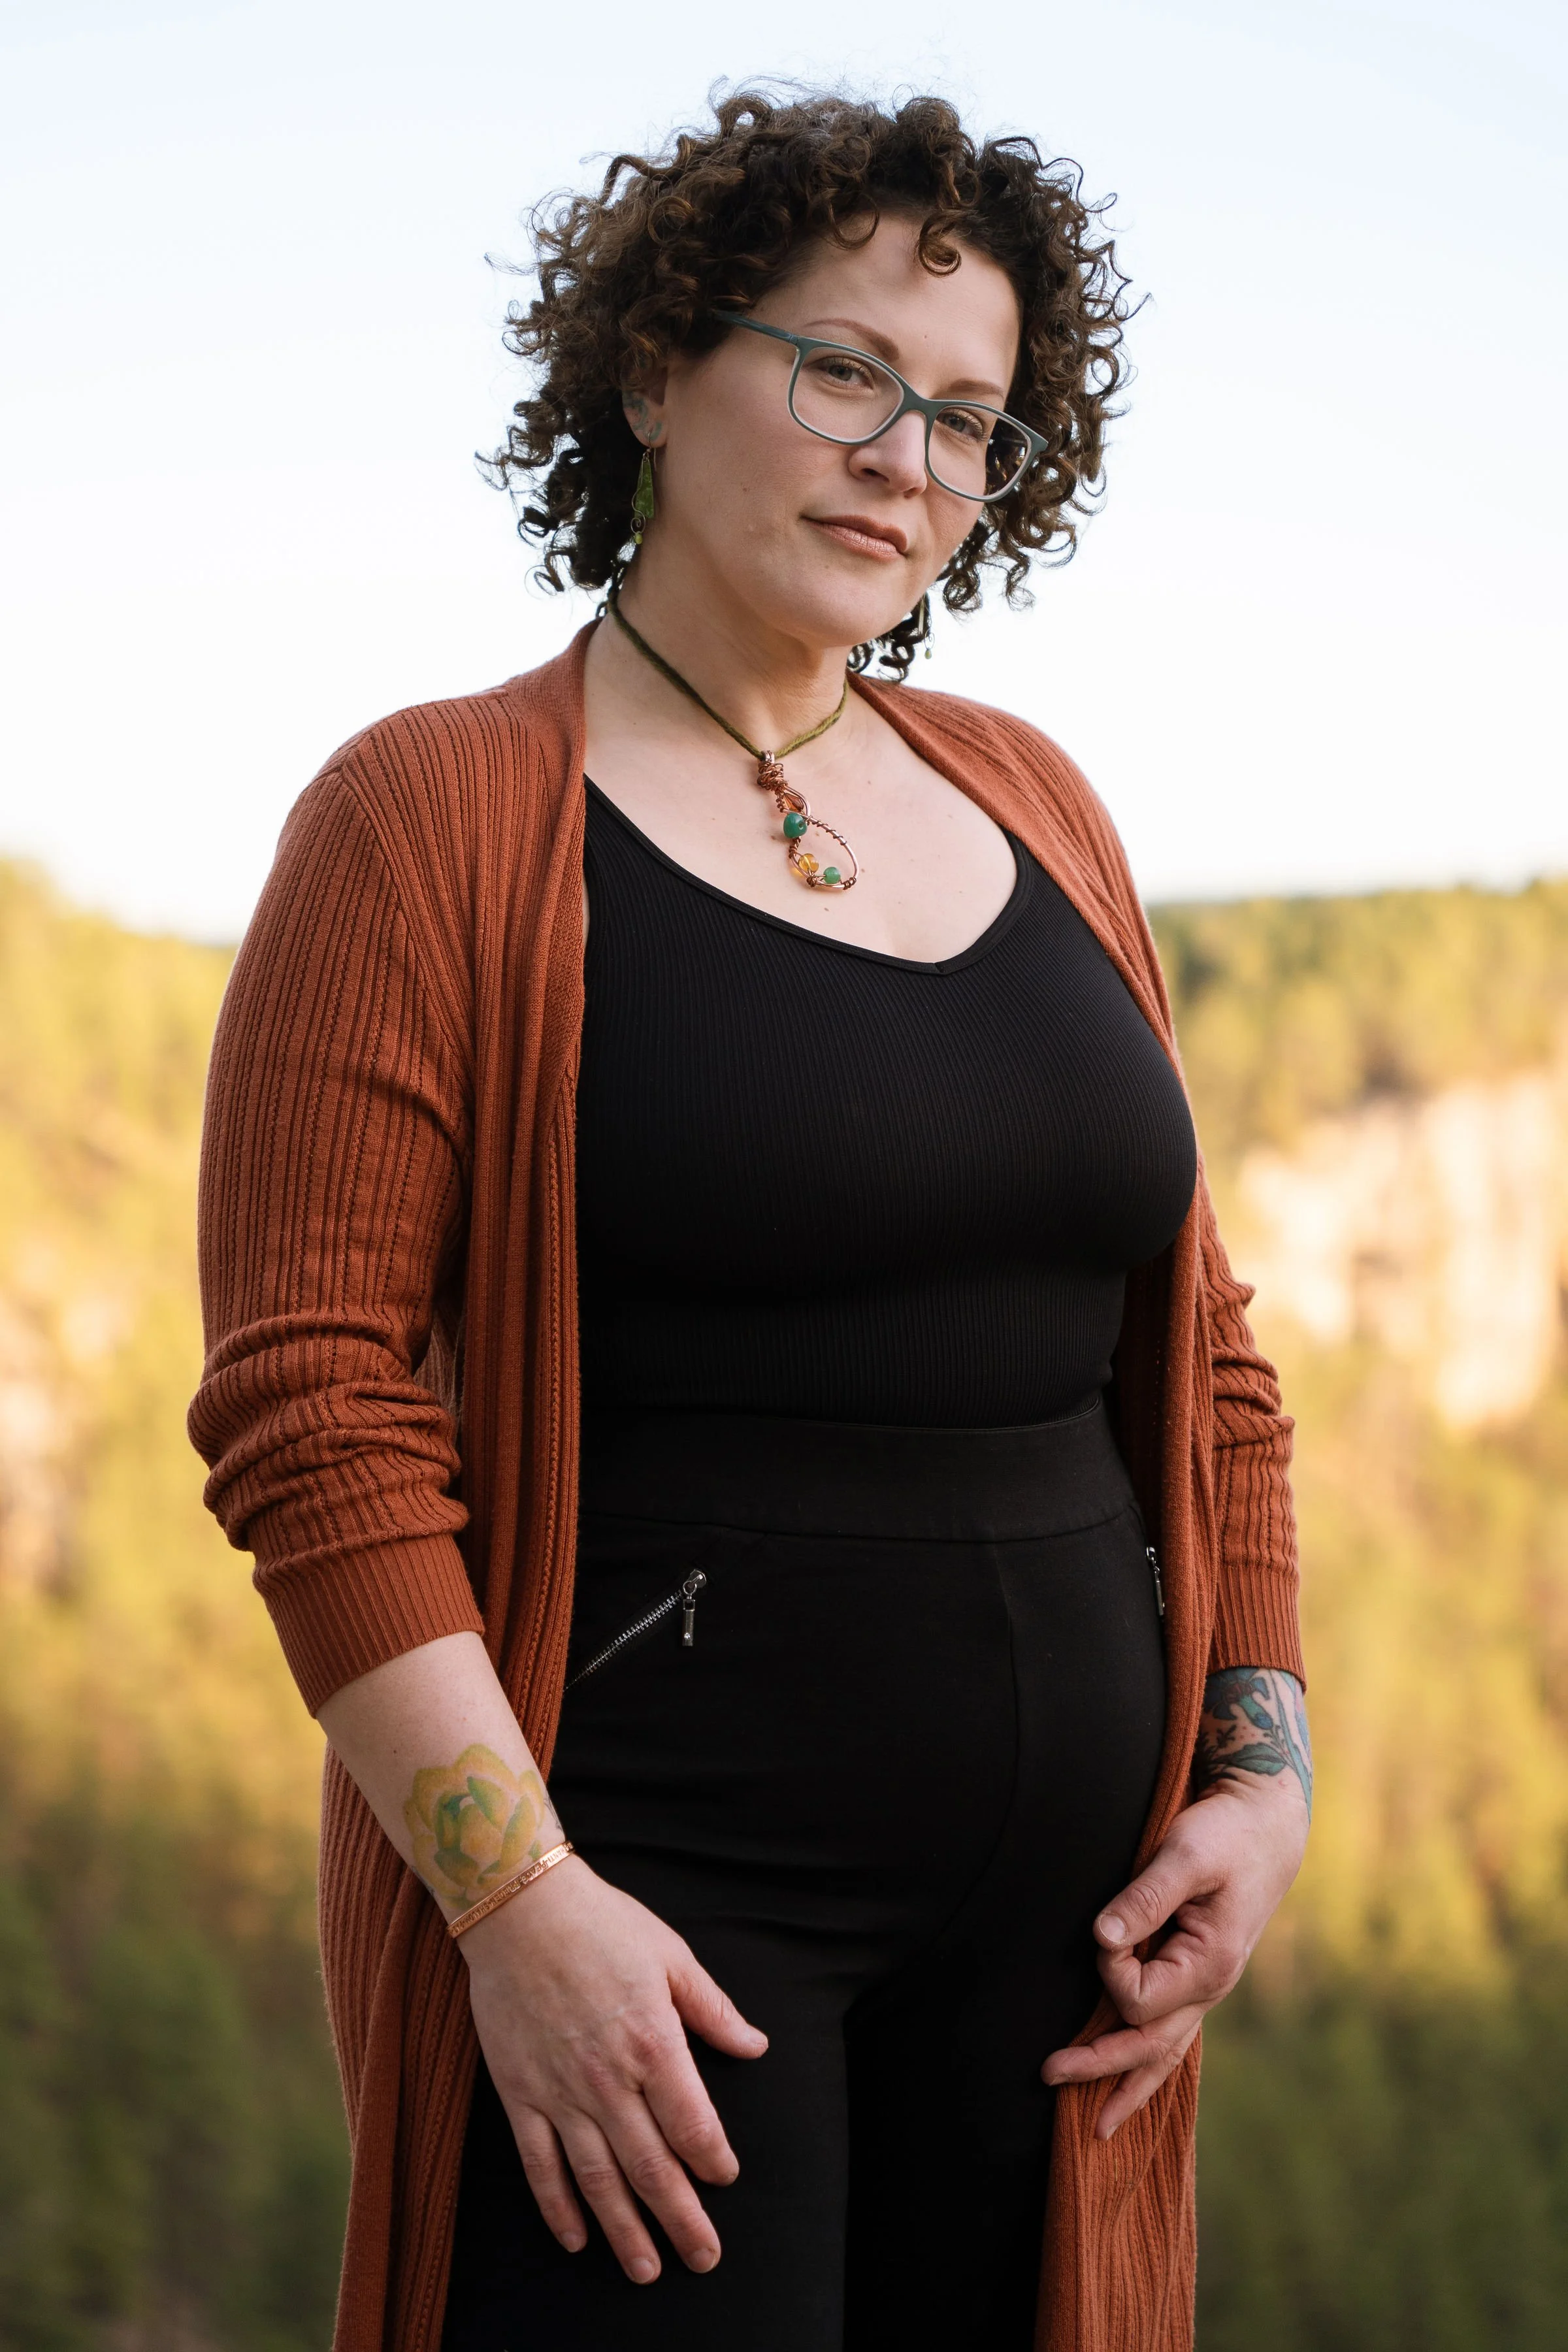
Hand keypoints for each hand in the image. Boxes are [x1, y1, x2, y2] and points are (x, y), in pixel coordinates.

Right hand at [460, 1855, 767, 2281]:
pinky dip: (558, 2207)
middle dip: (682, 2220)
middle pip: (652, 2168)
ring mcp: (560, 2092)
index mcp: (655, 2044)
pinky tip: (576, 2237)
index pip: (694, 2126)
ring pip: (598, 2179)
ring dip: (625, 2231)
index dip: (714, 2161)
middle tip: (704, 2258)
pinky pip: (540, 2164)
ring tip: (647, 2270)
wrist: (519, 1908)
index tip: (726, 2179)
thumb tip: (755, 2046)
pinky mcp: (519, 2094)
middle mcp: (610, 2079)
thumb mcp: (672, 1956)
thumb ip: (712, 2010)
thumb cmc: (602, 1924)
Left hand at [1042, 1771, 1307, 2135]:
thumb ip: (1145, 1897)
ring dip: (1127, 2083)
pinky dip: (1147, 2060)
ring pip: (1165, 2052)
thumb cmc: (1226, 1834)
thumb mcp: (1186, 1855)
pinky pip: (1170, 2032)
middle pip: (1149, 2047)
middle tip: (1046, 2074)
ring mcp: (1206, 1987)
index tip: (1105, 1928)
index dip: (1110, 1970)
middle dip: (1099, 2066)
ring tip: (1096, 2124)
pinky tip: (1129, 2080)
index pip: (1139, 1999)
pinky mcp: (1197, 1974)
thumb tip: (1102, 1940)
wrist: (1267, 1826)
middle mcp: (1211, 1988)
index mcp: (1209, 1965)